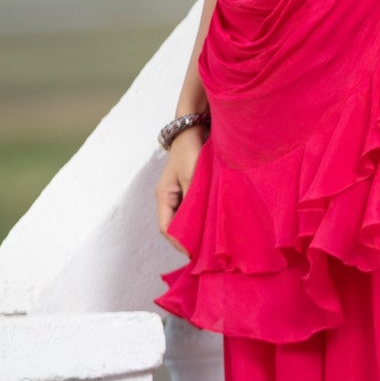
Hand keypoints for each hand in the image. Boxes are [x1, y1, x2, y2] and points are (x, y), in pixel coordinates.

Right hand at [156, 125, 204, 251]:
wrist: (195, 127)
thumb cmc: (191, 150)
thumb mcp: (192, 175)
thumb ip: (193, 199)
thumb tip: (196, 225)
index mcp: (164, 196)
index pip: (166, 227)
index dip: (179, 242)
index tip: (194, 254)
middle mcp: (170, 197)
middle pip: (176, 225)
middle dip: (189, 239)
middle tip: (206, 252)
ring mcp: (180, 193)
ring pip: (186, 218)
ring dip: (197, 229)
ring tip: (212, 242)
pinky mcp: (192, 188)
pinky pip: (195, 208)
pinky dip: (203, 217)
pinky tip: (215, 223)